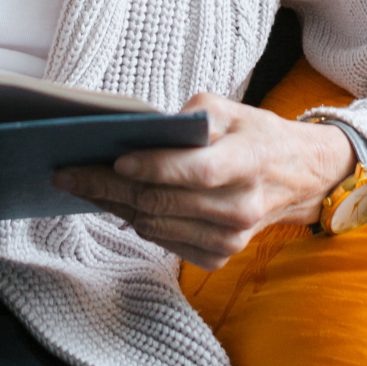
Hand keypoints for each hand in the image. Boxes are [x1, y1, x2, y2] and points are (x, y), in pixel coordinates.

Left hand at [55, 95, 355, 269]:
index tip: (115, 159)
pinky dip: (136, 222)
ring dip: (113, 206)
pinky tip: (116, 203)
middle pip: (163, 201)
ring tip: (82, 186)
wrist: (298, 177)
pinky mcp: (221, 256)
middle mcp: (240, 206)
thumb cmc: (256, 135)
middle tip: (68, 174)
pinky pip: (165, 242)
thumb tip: (144, 131)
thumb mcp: (233, 109)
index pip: (196, 170)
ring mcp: (231, 238)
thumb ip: (193, 115)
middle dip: (108, 188)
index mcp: (248, 161)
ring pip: (156, 225)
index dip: (153, 167)